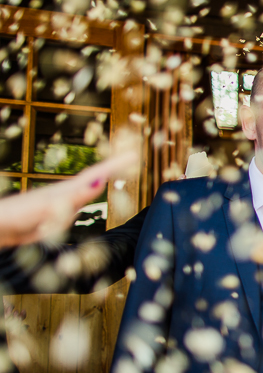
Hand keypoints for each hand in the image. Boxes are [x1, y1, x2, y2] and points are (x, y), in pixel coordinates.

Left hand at [0, 151, 138, 247]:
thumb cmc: (17, 215)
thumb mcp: (49, 206)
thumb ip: (75, 195)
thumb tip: (100, 182)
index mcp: (68, 190)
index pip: (97, 173)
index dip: (116, 164)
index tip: (134, 154)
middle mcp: (68, 195)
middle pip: (97, 178)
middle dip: (115, 167)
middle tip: (133, 156)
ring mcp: (63, 205)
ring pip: (88, 192)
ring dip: (104, 178)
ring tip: (120, 166)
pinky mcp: (56, 218)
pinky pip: (78, 209)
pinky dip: (88, 198)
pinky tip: (93, 193)